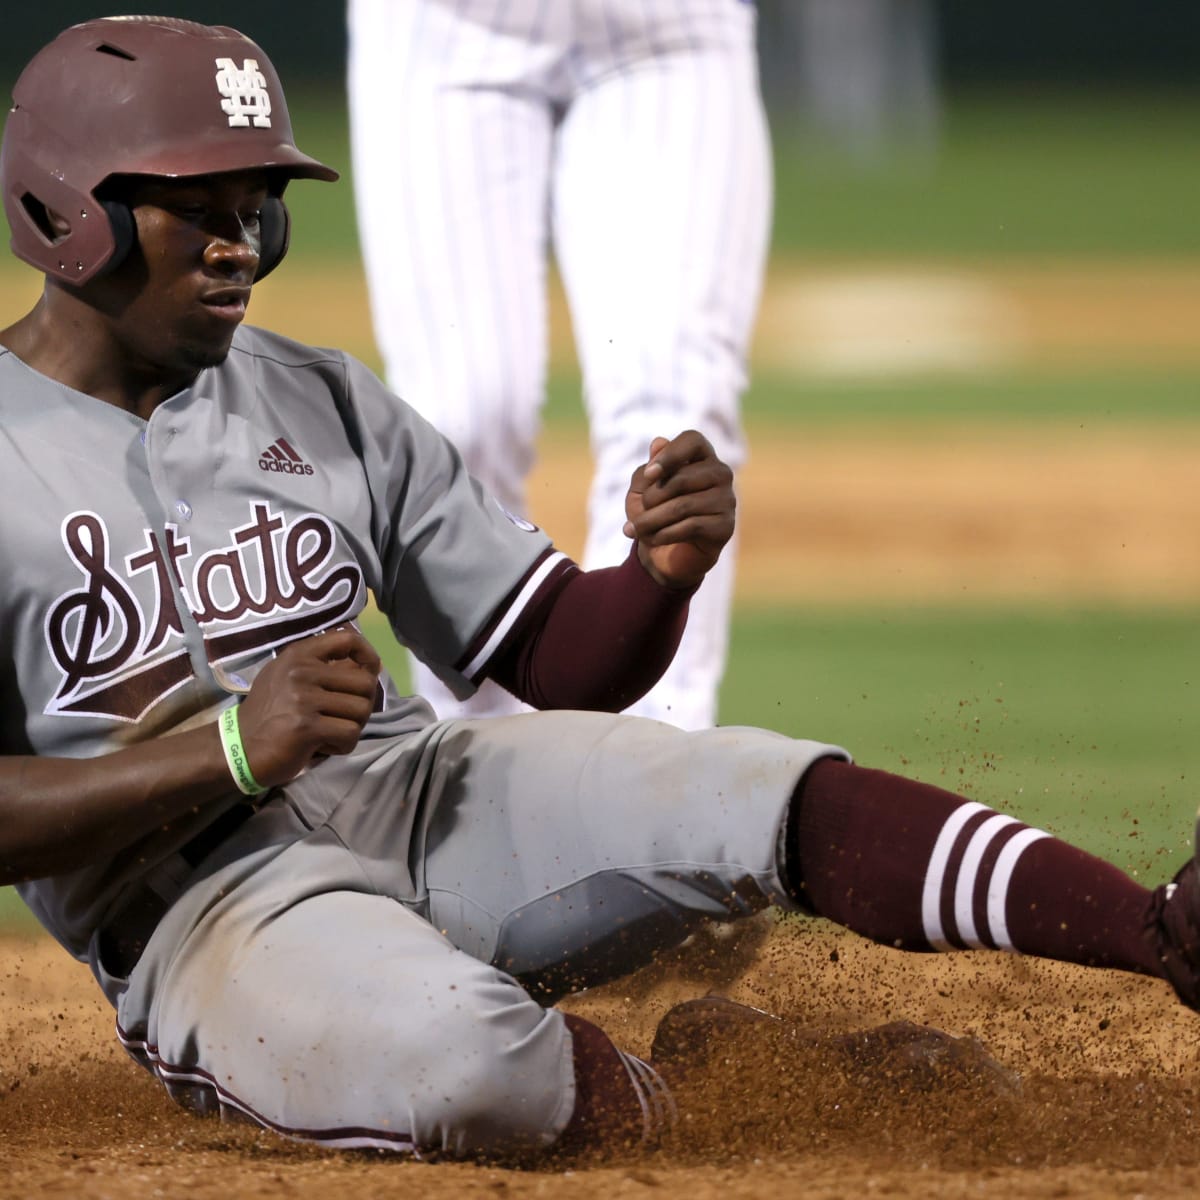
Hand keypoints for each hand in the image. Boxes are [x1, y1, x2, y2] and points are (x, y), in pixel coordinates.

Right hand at [235, 627, 381, 786]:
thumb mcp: (289, 678)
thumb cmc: (270, 714)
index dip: (368, 656)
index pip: (347, 639)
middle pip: (364, 683)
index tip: (370, 673)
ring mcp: (303, 698)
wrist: (238, 749)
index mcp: (298, 655)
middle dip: (362, 706)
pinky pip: (349, 734)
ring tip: (329, 732)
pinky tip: (323, 746)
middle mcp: (301, 671)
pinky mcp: (306, 727)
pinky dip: (343, 746)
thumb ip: (323, 667)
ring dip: (352, 727)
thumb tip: (369, 665)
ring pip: (361, 710)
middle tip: (343, 718)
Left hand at [623, 430, 735, 589]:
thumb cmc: (654, 513)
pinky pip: (691, 526)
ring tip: (636, 529)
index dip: (670, 455)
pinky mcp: (725, 526)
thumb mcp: (641, 490)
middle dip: (651, 499)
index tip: (649, 474)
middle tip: (637, 514)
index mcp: (701, 456)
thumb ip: (648, 469)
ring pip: (683, 506)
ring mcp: (726, 499)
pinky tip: (653, 539)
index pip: (692, 440)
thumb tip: (658, 442)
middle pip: (681, 478)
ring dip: (651, 520)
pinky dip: (664, 534)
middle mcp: (720, 473)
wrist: (665, 553)